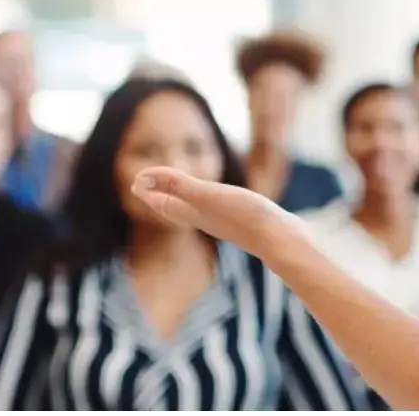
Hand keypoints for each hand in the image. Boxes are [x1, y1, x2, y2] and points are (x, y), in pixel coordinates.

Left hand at [132, 167, 298, 255]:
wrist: (282, 240)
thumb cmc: (245, 217)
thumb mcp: (208, 195)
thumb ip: (177, 186)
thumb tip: (142, 179)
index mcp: (196, 214)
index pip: (164, 204)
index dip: (150, 192)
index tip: (136, 182)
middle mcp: (208, 220)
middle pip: (178, 209)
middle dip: (163, 197)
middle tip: (150, 188)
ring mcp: (228, 222)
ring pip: (200, 211)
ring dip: (187, 200)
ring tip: (183, 192)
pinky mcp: (247, 220)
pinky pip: (221, 210)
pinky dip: (212, 202)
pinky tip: (224, 201)